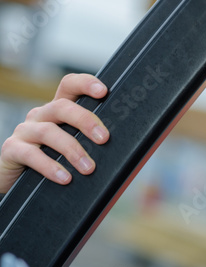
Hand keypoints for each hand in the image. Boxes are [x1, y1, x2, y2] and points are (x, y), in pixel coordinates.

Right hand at [0, 73, 108, 193]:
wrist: (18, 181)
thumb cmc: (55, 164)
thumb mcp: (74, 151)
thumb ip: (92, 145)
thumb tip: (130, 154)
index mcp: (58, 112)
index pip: (68, 86)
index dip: (84, 84)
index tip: (103, 91)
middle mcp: (40, 116)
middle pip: (62, 107)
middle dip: (85, 121)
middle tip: (104, 139)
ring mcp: (25, 132)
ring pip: (49, 132)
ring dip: (72, 150)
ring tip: (89, 169)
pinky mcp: (12, 150)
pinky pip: (31, 154)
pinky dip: (50, 167)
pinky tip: (65, 178)